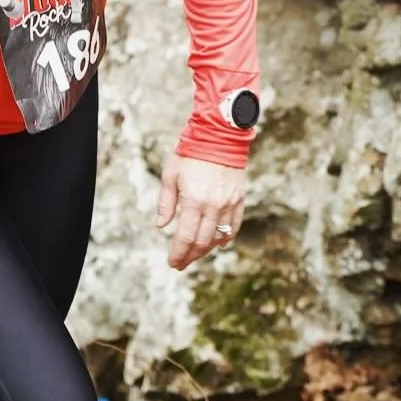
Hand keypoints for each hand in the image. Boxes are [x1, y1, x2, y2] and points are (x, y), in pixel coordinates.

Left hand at [156, 154, 245, 269]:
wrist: (219, 136)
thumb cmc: (190, 154)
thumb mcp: (170, 175)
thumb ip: (166, 203)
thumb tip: (161, 226)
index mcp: (194, 201)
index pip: (185, 238)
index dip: (178, 254)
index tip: (172, 262)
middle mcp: (213, 206)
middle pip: (202, 242)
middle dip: (190, 256)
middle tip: (181, 264)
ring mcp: (228, 203)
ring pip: (218, 237)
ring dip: (206, 250)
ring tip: (195, 255)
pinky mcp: (239, 199)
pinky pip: (234, 225)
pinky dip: (226, 238)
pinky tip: (218, 244)